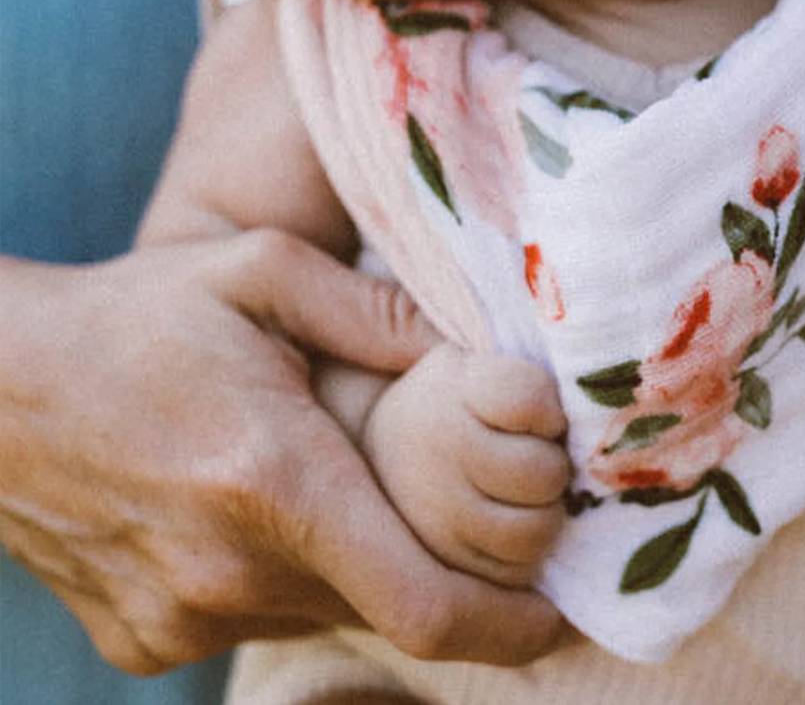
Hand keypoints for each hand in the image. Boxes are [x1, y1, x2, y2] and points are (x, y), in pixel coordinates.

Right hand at [0, 231, 562, 675]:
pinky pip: (257, 620)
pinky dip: (288, 576)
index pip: (423, 603)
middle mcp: (229, 573)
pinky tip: (262, 505)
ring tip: (346, 483)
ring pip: (323, 614)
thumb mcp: (262, 270)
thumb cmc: (135, 317)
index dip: (510, 624)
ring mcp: (180, 620)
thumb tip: (479, 348)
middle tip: (474, 514)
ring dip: (360, 564)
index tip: (562, 614)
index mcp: (274, 482)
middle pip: (383, 605)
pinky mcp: (144, 642)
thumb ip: (378, 311)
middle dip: (444, 572)